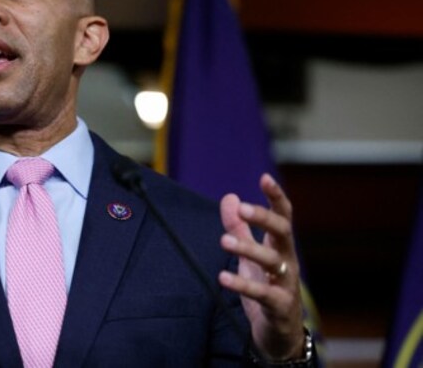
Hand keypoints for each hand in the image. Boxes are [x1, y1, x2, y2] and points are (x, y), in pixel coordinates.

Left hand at [217, 174, 304, 360]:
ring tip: (224, 241)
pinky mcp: (279, 306)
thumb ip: (240, 228)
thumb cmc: (267, 288)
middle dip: (265, 219)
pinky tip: (223, 277)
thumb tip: (230, 197)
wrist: (280, 333)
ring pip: (273, 261)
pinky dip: (243, 285)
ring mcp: (286, 284)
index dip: (275, 196)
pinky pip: (262, 293)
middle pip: (283, 232)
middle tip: (243, 209)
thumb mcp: (251, 256)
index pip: (283, 216)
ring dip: (249, 249)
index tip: (264, 177)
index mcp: (281, 245)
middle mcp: (288, 260)